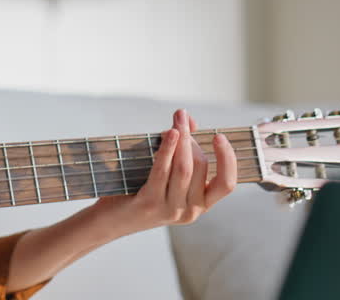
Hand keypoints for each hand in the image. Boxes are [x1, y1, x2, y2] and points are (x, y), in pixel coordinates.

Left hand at [89, 108, 236, 236]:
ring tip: (177, 120)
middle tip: (181, 117)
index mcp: (200, 205)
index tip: (219, 136)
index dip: (228, 159)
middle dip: (192, 137)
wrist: (111, 221)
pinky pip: (162, 170)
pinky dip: (167, 149)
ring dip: (182, 138)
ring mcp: (171, 210)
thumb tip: (190, 121)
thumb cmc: (140, 192)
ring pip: (184, 167)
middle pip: (200, 167)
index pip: (227, 184)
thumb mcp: (167, 176)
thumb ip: (182, 151)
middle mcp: (190, 211)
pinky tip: (169, 134)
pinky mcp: (150, 204)